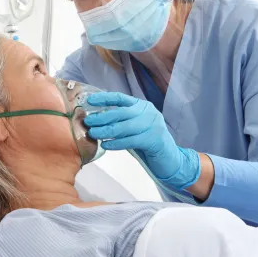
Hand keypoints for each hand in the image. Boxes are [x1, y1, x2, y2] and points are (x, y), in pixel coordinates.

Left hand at [84, 92, 200, 189]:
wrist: (169, 158)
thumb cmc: (147, 141)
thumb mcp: (134, 126)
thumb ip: (120, 121)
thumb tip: (95, 119)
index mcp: (142, 106)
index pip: (120, 98)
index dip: (104, 98)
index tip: (89, 101)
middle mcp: (148, 112)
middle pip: (120, 112)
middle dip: (101, 117)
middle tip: (88, 121)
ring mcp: (152, 125)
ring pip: (124, 127)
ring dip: (106, 131)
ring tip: (93, 134)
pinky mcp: (153, 140)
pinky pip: (130, 141)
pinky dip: (116, 143)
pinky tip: (106, 145)